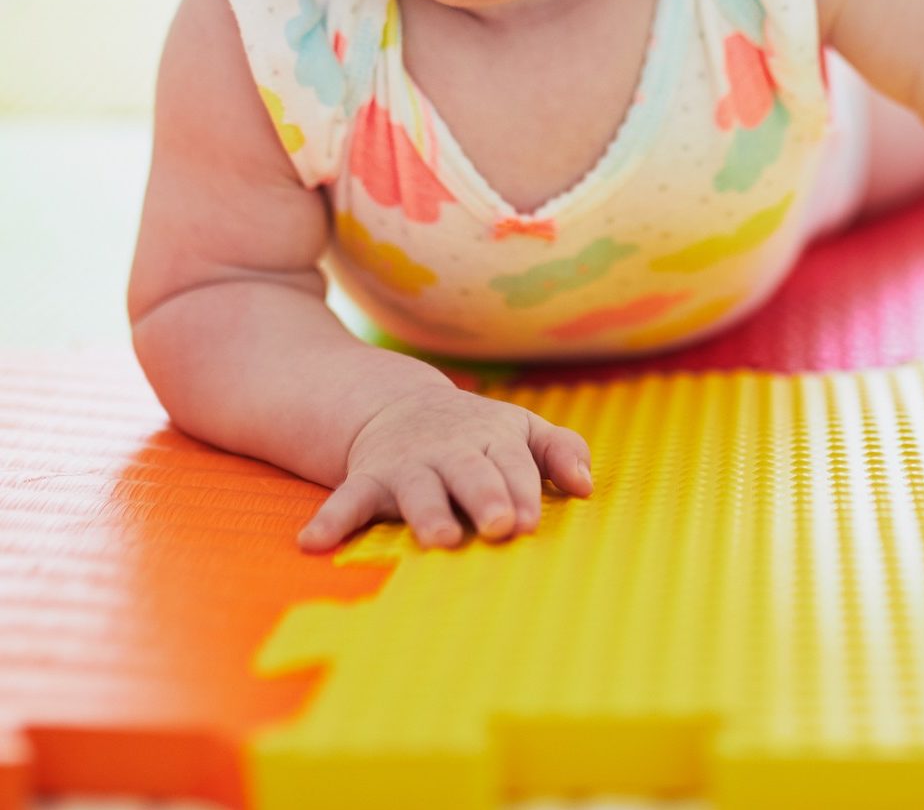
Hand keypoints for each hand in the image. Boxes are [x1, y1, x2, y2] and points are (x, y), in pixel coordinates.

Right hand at [298, 383, 593, 551]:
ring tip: (439, 539)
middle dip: (485, 495)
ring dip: (427, 512)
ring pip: (418, 488)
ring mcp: (408, 464)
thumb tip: (586, 486)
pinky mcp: (369, 478)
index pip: (514, 464)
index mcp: (492, 438)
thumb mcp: (520, 429)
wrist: (399, 404)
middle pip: (472, 471)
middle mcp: (451, 450)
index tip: (529, 521)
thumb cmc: (477, 432)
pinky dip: (331, 519)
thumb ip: (559, 451)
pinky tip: (314, 543)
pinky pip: (348, 499)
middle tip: (499, 526)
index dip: (522, 489)